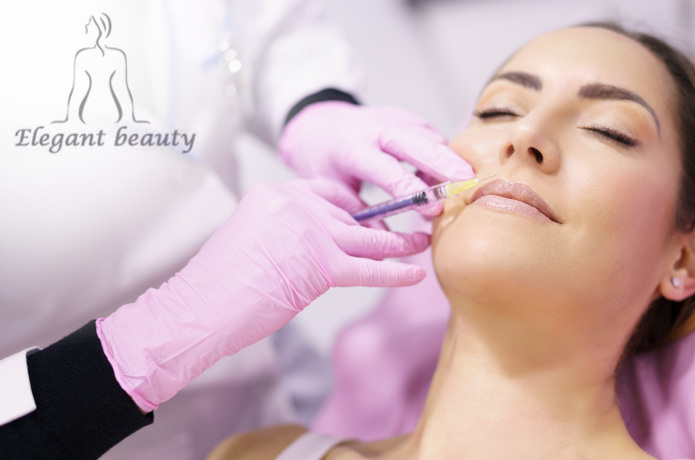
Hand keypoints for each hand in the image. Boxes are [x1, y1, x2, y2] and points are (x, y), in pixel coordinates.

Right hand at [97, 180, 429, 412]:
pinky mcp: (321, 265)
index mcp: (275, 193)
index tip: (375, 214)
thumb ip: (290, 230)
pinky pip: (368, 267)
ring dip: (399, 243)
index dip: (356, 205)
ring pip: (367, 237)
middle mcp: (294, 204)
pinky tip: (414, 273)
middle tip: (407, 231)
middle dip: (380, 226)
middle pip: (350, 214)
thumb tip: (325, 241)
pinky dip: (394, 272)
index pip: (329, 191)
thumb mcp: (253, 237)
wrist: (198, 309)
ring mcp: (309, 232)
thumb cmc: (220, 283)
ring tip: (421, 243)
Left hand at [279, 102, 473, 217]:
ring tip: (454, 190)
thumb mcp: (331, 191)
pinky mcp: (408, 118)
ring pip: (431, 138)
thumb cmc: (326, 161)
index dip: (413, 191)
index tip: (435, 209)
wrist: (321, 125)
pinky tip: (443, 178)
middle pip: (419, 143)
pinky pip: (433, 135)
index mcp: (354, 149)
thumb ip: (360, 218)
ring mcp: (395, 119)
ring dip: (447, 163)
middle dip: (445, 164)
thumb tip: (385, 247)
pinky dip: (443, 156)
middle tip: (468, 184)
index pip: (388, 171)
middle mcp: (377, 129)